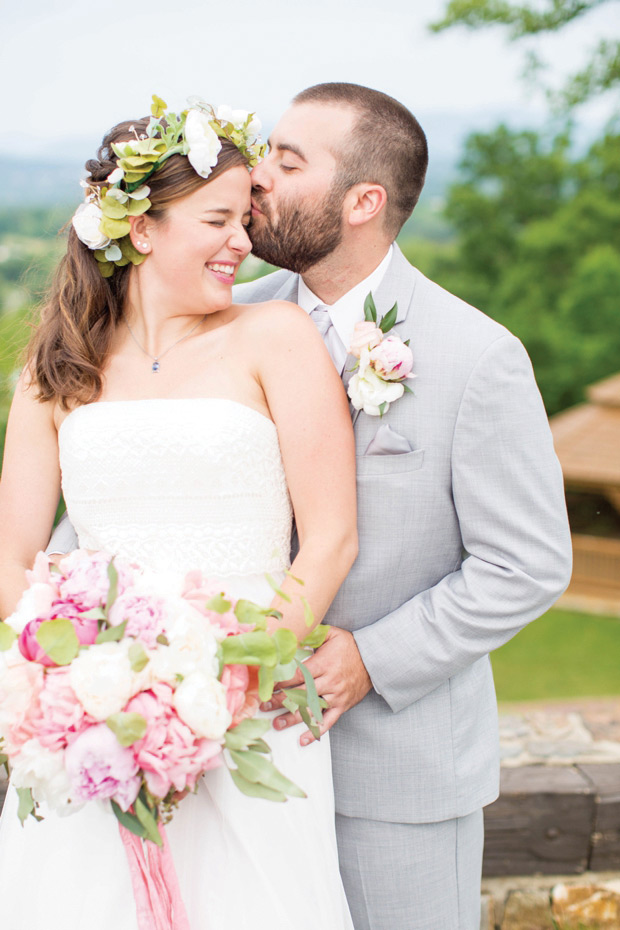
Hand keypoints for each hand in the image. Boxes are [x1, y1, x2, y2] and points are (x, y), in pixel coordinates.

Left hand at [261, 626, 371, 745]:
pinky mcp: (342, 706)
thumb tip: (292, 633)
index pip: (298, 675)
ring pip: (311, 710)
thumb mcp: (332, 634)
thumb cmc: (350, 646)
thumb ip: (312, 633)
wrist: (374, 660)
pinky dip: (316, 732)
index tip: (267, 686)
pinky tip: (303, 739)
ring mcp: (336, 695)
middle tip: (264, 705)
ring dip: (292, 718)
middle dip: (281, 700)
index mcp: (324, 664)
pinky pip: (328, 722)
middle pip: (301, 693)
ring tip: (277, 724)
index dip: (281, 681)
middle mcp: (329, 681)